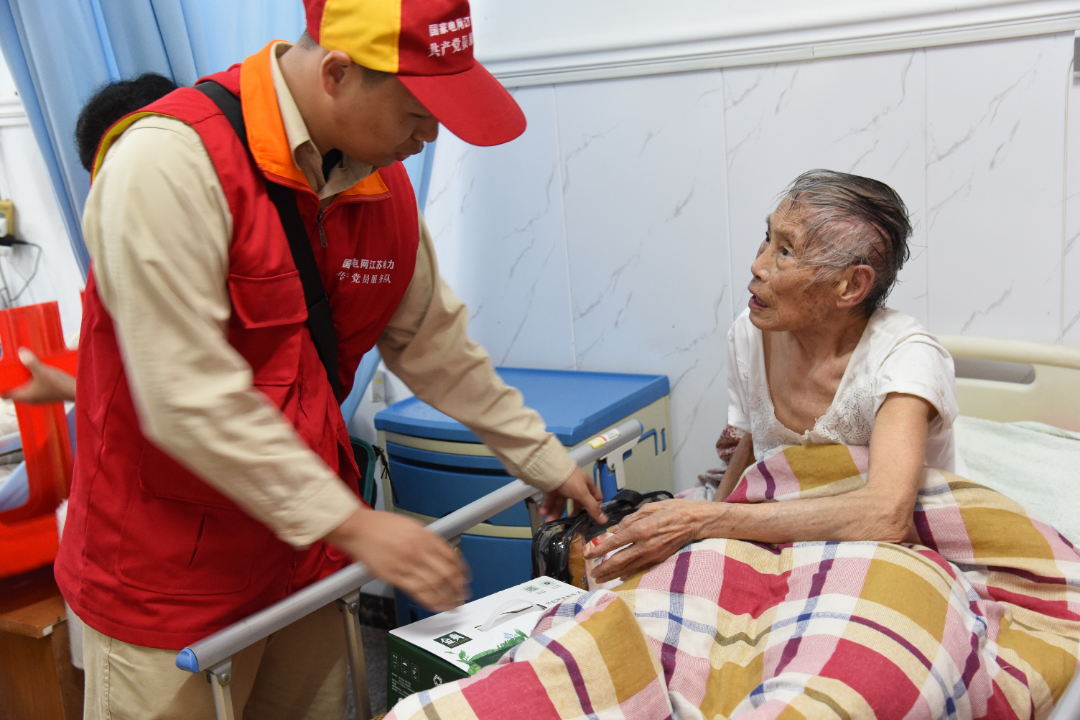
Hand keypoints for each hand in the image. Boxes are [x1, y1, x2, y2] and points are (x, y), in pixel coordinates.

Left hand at [0, 348, 76, 403]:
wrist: (79, 392)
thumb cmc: (60, 386)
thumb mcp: (43, 372)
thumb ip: (30, 362)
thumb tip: (21, 353)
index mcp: (25, 396)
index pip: (5, 394)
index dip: (2, 385)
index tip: (2, 375)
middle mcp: (31, 398)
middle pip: (15, 388)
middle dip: (14, 378)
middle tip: (15, 366)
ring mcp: (40, 396)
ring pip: (26, 386)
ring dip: (26, 377)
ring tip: (27, 365)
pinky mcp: (48, 392)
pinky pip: (36, 385)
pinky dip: (35, 378)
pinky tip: (40, 369)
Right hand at [324, 507, 468, 611]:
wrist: (358, 529)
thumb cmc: (380, 525)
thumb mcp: (411, 525)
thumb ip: (427, 539)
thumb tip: (441, 551)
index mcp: (425, 537)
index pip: (452, 557)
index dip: (462, 570)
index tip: (465, 577)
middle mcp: (419, 551)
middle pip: (447, 573)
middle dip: (458, 587)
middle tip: (463, 594)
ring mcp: (407, 565)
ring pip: (435, 586)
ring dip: (448, 598)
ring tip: (454, 605)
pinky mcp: (395, 577)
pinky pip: (418, 592)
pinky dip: (431, 601)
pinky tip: (437, 606)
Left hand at [539, 466, 606, 523]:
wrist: (550, 468)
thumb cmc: (570, 480)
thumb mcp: (583, 493)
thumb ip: (592, 508)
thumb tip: (605, 521)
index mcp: (587, 486)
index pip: (596, 498)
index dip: (595, 508)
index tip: (590, 519)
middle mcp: (576, 487)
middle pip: (577, 504)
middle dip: (573, 515)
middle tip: (569, 525)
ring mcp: (564, 488)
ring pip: (562, 504)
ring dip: (556, 513)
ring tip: (549, 522)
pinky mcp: (553, 489)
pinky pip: (551, 500)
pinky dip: (547, 507)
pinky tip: (543, 514)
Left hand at [584, 500, 715, 583]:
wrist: (696, 521)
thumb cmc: (674, 510)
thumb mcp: (650, 507)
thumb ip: (631, 518)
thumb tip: (617, 530)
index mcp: (642, 529)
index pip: (615, 542)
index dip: (600, 550)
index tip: (588, 554)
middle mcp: (646, 545)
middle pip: (619, 561)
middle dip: (604, 569)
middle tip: (592, 573)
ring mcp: (653, 555)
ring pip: (629, 569)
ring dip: (613, 575)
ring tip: (601, 579)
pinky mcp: (659, 560)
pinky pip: (640, 569)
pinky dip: (628, 574)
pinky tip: (620, 577)